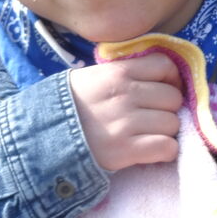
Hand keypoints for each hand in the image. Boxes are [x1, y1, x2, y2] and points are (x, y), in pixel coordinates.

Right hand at [68, 54, 183, 171]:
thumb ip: (125, 72)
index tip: (164, 89)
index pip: (165, 66)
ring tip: (149, 134)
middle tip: (153, 116)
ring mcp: (126, 123)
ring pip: (173, 123)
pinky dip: (165, 151)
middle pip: (173, 97)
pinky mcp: (126, 151)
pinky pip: (167, 148)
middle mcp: (125, 95)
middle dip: (167, 108)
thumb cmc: (72, 106)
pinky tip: (152, 151)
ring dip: (166, 131)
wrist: (44, 138)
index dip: (171, 78)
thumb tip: (161, 76)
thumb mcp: (93, 77)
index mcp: (118, 72)